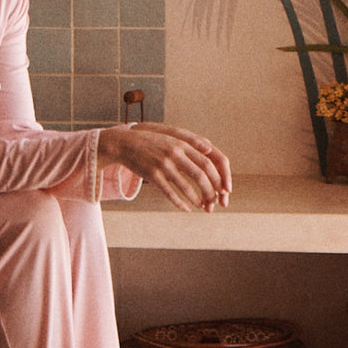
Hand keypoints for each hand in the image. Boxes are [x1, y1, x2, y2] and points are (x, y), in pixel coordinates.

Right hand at [96, 123, 232, 211]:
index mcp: (182, 144)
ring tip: (201, 206)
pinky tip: (186, 209)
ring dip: (196, 199)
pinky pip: (169, 192)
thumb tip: (210, 150)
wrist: (124, 143)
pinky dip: (179, 202)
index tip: (222, 189)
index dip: (218, 178)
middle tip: (213, 201)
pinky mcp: (151, 174)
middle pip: (200, 175)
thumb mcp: (171, 138)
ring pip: (185, 186)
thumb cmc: (151, 142)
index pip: (208, 163)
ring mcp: (163, 164)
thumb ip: (190, 143)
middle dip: (210, 191)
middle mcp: (174, 153)